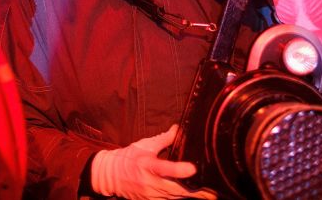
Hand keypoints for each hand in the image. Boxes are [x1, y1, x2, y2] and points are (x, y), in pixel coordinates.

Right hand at [91, 125, 216, 199]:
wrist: (110, 176)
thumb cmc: (128, 158)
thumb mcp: (145, 145)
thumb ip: (164, 139)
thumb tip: (178, 129)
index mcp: (147, 165)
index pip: (165, 168)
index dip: (179, 170)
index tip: (192, 169)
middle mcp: (149, 183)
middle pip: (175, 190)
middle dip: (194, 193)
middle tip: (211, 193)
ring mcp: (149, 195)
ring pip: (173, 198)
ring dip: (189, 197)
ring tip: (208, 196)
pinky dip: (178, 199)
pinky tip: (191, 197)